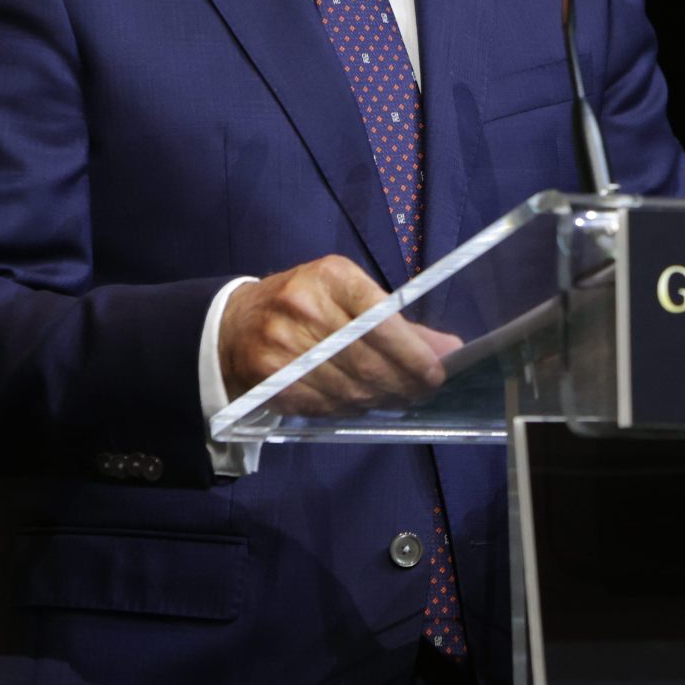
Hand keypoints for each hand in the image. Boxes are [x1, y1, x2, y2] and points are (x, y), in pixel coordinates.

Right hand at [219, 254, 460, 413]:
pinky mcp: (269, 377)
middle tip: (422, 394)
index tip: (436, 373)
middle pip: (367, 359)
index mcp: (331, 277)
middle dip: (402, 383)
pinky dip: (350, 408)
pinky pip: (323, 404)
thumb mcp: (348, 296)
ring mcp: (282, 343)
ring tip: (397, 399)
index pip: (380, 318)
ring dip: (380, 399)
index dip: (411, 351)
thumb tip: (449, 350)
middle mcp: (304, 306)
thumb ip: (399, 323)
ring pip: (348, 387)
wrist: (234, 323)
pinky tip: (363, 403)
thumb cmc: (305, 304)